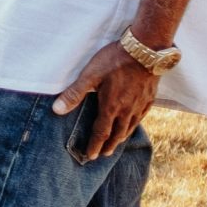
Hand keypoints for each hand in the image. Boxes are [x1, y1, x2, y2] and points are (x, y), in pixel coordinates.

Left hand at [54, 41, 156, 159]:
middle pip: (117, 134)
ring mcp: (140, 105)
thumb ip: (74, 94)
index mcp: (111, 107)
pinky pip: (141, 117)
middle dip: (108, 145)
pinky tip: (133, 123)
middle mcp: (127, 110)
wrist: (146, 50)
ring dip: (121, 138)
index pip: (101, 132)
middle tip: (103, 154)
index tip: (90, 156)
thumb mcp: (90, 75)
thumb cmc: (115, 61)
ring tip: (116, 143)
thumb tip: (57, 110)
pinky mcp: (150, 98)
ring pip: (130, 127)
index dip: (95, 145)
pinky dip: (134, 125)